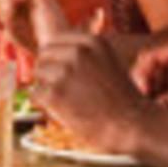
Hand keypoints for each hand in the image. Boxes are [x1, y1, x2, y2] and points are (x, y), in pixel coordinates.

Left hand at [30, 24, 154, 150]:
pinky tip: (64, 111)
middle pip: (44, 55)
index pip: (55, 41)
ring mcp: (65, 72)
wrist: (132, 125)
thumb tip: (52, 49)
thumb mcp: (109, 63)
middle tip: (66, 90)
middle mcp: (78, 52)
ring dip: (47, 88)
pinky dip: (45, 105)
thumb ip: (85, 53)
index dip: (57, 59)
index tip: (67, 75)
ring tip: (69, 101)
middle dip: (49, 72)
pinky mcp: (55, 93)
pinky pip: (35, 94)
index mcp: (92, 41)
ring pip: (38, 74)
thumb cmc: (121, 99)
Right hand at [128, 32, 167, 120]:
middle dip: (147, 92)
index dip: (140, 80)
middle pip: (148, 70)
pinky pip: (166, 89)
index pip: (148, 57)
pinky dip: (166, 103)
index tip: (142, 103)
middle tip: (149, 117)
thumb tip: (158, 107)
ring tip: (165, 119)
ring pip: (155, 82)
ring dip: (156, 100)